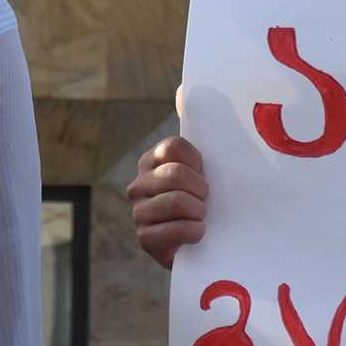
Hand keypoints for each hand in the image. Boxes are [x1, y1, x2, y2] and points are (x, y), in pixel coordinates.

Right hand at [127, 135, 207, 268]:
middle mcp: (139, 184)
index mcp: (152, 161)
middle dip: (200, 189)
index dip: (197, 162)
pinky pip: (173, 230)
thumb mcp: (205, 172)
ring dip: (198, 211)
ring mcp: (139, 211)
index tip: (205, 174)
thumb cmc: (207, 202)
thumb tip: (181, 99)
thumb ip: (201, 146)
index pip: (173, 147)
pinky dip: (192, 232)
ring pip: (175, 201)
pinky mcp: (144, 238)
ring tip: (202, 217)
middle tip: (207, 200)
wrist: (204, 245)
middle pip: (175, 174)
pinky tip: (199, 233)